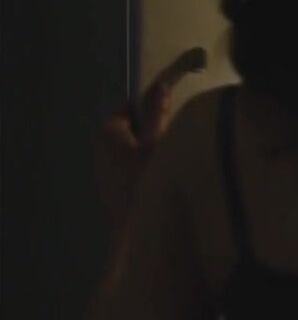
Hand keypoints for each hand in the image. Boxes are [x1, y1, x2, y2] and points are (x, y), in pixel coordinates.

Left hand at [94, 76, 173, 230]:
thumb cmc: (148, 181)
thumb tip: (159, 87)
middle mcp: (100, 149)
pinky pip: (130, 173)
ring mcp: (103, 173)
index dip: (152, 108)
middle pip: (132, 130)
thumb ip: (158, 113)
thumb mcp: (159, 142)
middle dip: (152, 133)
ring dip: (149, 155)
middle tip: (175, 142)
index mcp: (108, 131)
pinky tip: (160, 184)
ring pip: (132, 153)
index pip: (130, 107)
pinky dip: (144, 174)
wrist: (138, 232)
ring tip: (170, 165)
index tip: (172, 115)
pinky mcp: (110, 192)